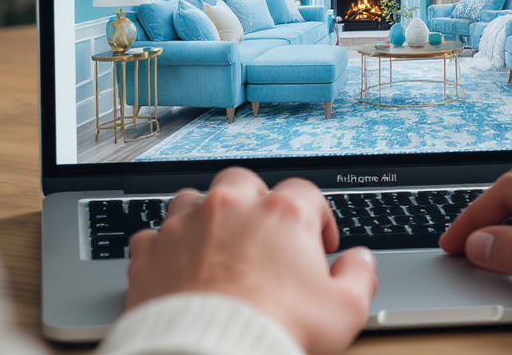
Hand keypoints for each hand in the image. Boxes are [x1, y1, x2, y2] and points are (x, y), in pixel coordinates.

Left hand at [125, 168, 377, 354]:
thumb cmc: (273, 330)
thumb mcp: (343, 312)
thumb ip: (358, 277)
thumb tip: (360, 261)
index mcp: (281, 214)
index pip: (306, 193)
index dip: (318, 217)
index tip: (320, 245)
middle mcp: (230, 208)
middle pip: (244, 182)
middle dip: (254, 202)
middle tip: (263, 235)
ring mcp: (185, 226)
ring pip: (192, 199)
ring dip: (203, 216)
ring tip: (214, 244)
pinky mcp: (151, 253)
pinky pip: (152, 236)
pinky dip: (163, 248)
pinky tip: (174, 266)